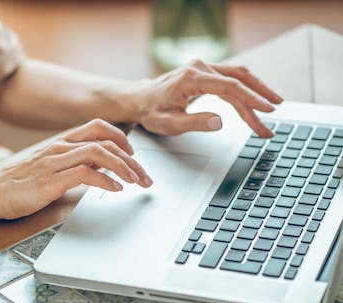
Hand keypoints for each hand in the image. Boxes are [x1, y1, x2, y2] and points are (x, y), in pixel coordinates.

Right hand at [0, 119, 151, 219]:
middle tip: (144, 175)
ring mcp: (54, 162)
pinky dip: (105, 180)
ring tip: (135, 181)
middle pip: (104, 140)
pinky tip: (115, 189)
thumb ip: (74, 164)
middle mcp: (59, 148)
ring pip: (98, 153)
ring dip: (123, 167)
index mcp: (60, 143)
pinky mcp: (51, 181)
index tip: (134, 155)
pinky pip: (85, 174)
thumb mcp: (50, 168)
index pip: (97, 127)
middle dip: (130, 157)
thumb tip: (100, 167)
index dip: (121, 137)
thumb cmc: (19, 184)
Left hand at [133, 59, 282, 137]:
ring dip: (257, 91)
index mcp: (191, 78)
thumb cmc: (152, 112)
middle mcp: (200, 67)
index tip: (266, 110)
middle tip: (273, 115)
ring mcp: (204, 67)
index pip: (229, 87)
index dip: (250, 99)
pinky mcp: (206, 72)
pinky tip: (256, 101)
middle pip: (239, 79)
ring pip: (239, 76)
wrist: (140, 99)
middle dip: (259, 98)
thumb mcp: (168, 124)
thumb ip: (193, 123)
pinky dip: (246, 90)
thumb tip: (219, 122)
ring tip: (271, 109)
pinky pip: (232, 78)